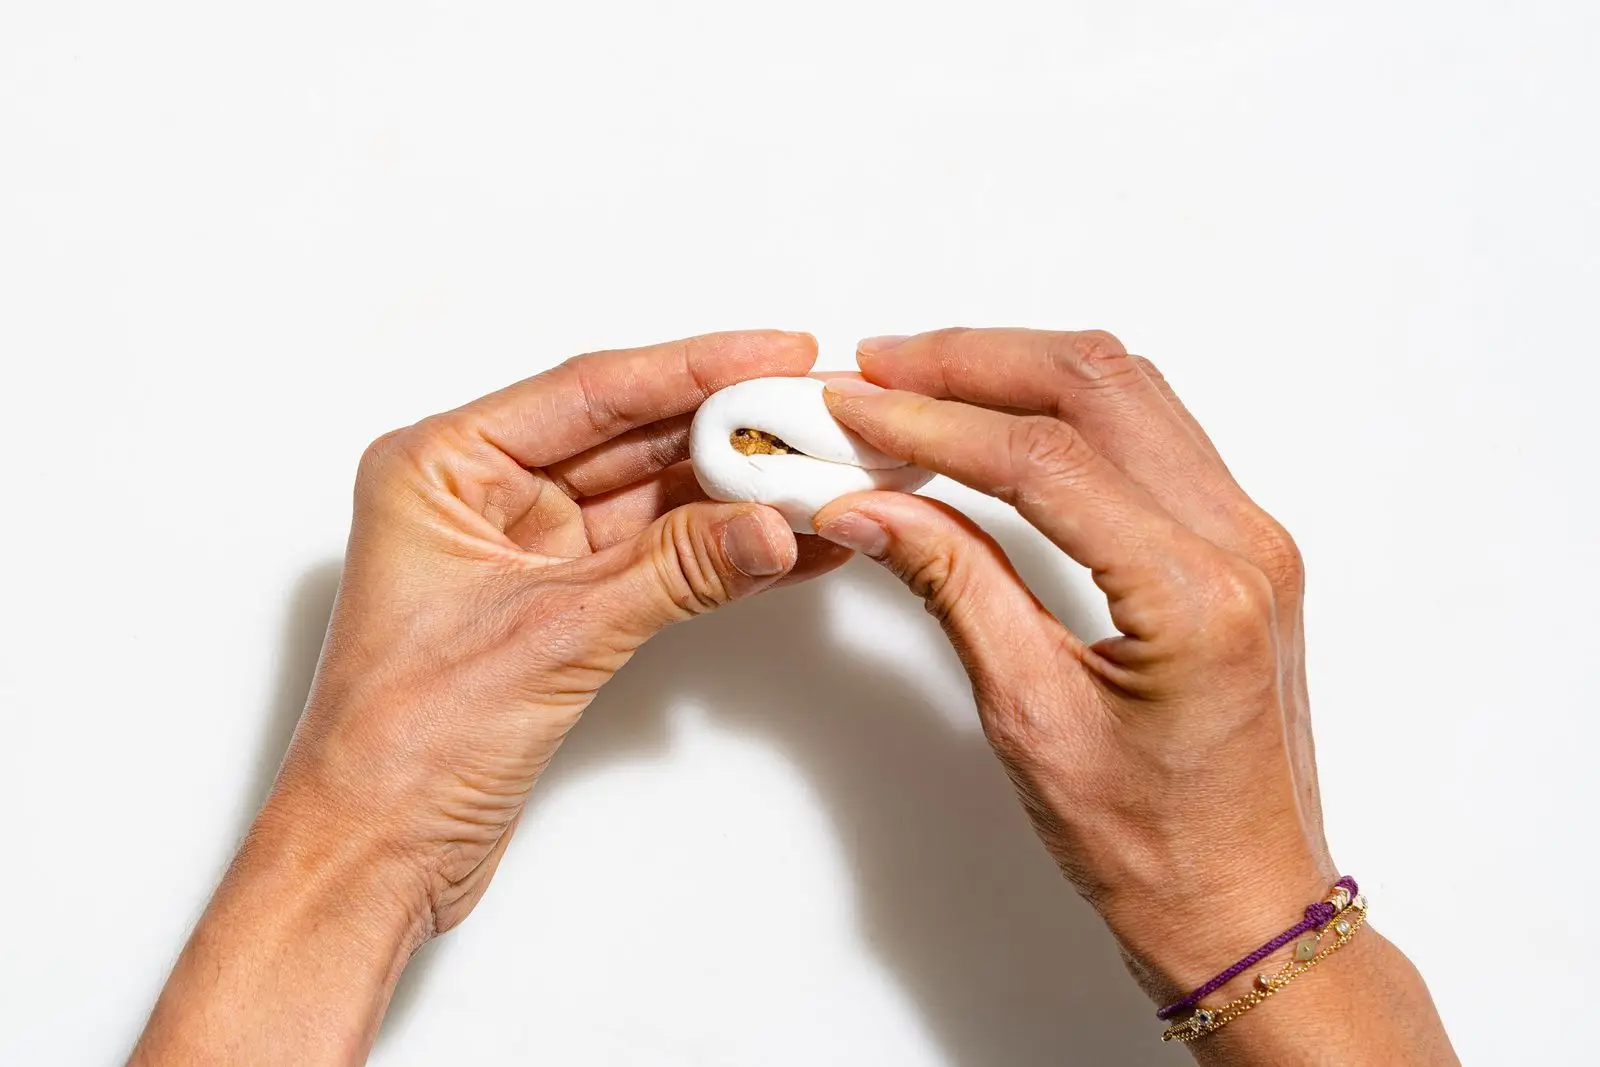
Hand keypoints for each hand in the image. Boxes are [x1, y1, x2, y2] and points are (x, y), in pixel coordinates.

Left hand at [131, 330, 847, 1065]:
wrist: (375, 856)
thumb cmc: (398, 747)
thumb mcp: (551, 639)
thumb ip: (674, 574)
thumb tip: (772, 526)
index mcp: (442, 466)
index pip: (591, 392)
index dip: (695, 368)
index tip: (777, 351)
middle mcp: (481, 495)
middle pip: (629, 437)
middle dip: (730, 428)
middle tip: (818, 410)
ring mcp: (524, 550)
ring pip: (651, 498)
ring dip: (736, 492)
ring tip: (821, 473)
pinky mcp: (559, 604)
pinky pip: (654, 558)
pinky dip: (717, 553)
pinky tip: (784, 543)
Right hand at [813, 329, 1455, 1062]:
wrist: (1246, 904)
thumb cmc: (1158, 849)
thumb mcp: (1031, 719)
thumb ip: (954, 587)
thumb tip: (869, 507)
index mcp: (1196, 597)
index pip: (1043, 459)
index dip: (932, 424)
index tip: (854, 410)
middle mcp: (1242, 545)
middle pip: (1096, 386)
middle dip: (973, 363)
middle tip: (877, 369)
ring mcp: (1252, 537)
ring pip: (1130, 391)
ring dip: (1020, 369)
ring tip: (923, 379)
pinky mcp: (1241, 545)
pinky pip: (1152, 430)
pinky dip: (1066, 405)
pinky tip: (1000, 416)